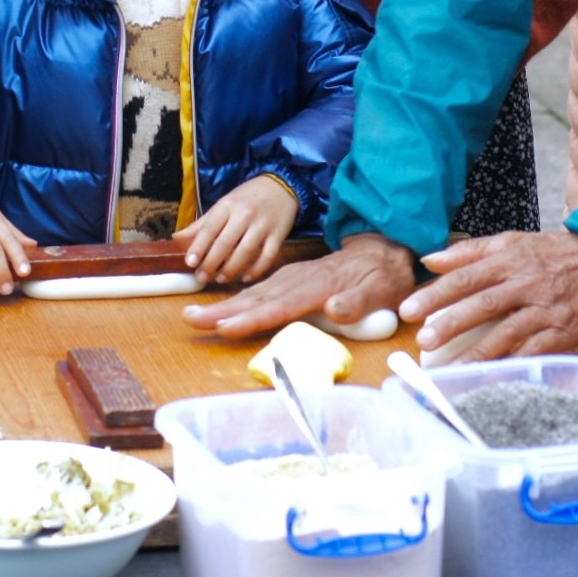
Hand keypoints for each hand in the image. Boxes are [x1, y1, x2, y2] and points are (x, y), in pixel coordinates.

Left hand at [173, 175, 298, 285]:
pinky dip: (257, 269)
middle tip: (202, 277)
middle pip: (226, 242)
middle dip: (212, 262)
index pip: (210, 228)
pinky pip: (268, 255)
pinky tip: (246, 278)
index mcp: (227, 205)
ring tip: (221, 279)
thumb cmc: (247, 198)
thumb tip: (176, 239)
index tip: (189, 263)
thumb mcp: (223, 205)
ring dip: (232, 268)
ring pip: (246, 251)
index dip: (199, 246)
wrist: (281, 186)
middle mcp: (245, 214)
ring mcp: (263, 224)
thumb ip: (201, 224)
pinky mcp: (279, 234)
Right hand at [181, 232, 415, 337]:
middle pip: (257, 299)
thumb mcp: (382, 290)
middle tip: (190, 320)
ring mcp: (294, 278)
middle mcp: (300, 280)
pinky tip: (224, 310)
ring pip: (254, 294)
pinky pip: (260, 292)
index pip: (280, 306)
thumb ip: (359, 301)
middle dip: (222, 311)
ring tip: (194, 317)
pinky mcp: (293, 280)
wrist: (386, 250)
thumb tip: (333, 307)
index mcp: (319, 286)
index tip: (225, 326)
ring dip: (224, 306)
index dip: (252, 318)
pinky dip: (239, 301)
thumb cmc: (385, 276)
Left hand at [399, 230, 577, 362]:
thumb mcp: (512, 241)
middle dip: (450, 324)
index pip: (465, 277)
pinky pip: (534, 351)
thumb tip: (430, 259)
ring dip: (476, 353)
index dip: (436, 293)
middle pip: (482, 305)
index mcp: (509, 260)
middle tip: (423, 340)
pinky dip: (512, 365)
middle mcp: (526, 284)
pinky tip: (491, 378)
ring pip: (506, 333)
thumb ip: (469, 251)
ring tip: (450, 369)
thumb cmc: (553, 254)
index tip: (409, 309)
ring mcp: (545, 310)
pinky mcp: (563, 332)